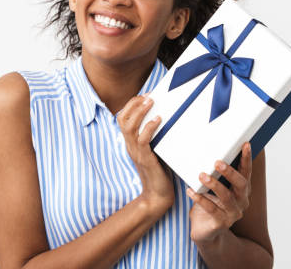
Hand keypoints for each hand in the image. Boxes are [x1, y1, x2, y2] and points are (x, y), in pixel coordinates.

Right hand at [117, 93, 174, 214]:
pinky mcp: (145, 159)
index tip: (145, 96)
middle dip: (134, 104)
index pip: (123, 118)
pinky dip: (149, 127)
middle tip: (148, 96)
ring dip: (140, 112)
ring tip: (151, 102)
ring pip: (129, 127)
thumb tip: (167, 118)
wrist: (158, 195)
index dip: (131, 105)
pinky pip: (142, 140)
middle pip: (122, 119)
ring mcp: (136, 153)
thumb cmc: (160, 172)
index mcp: (130, 143)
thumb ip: (156, 136)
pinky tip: (158, 119)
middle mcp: (130, 146)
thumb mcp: (156, 149)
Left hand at [186, 142, 252, 243]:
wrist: (205, 232)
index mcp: (241, 190)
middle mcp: (241, 201)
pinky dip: (200, 199)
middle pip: (241, 184)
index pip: (246, 172)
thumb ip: (213, 174)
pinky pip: (212, 210)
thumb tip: (204, 150)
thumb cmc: (209, 204)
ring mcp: (232, 214)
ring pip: (226, 197)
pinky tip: (190, 191)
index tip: (245, 144)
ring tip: (201, 175)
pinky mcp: (221, 223)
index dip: (246, 159)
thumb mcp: (213, 187)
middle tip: (217, 162)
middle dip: (230, 172)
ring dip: (214, 184)